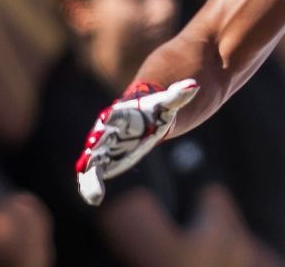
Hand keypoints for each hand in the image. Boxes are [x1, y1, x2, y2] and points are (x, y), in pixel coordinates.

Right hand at [75, 78, 198, 205]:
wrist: (142, 120)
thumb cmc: (154, 111)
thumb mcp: (167, 104)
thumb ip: (178, 96)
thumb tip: (194, 86)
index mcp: (123, 114)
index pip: (118, 114)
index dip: (113, 115)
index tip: (107, 116)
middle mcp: (108, 131)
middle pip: (101, 137)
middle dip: (97, 141)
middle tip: (93, 145)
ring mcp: (104, 148)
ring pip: (93, 160)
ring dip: (91, 170)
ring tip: (92, 186)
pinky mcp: (104, 163)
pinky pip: (94, 175)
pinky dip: (90, 186)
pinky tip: (93, 199)